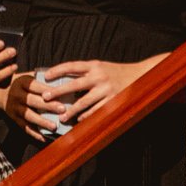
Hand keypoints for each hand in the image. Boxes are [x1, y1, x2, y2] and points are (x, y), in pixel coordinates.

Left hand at [31, 59, 151, 131]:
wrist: (140, 75)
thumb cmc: (117, 72)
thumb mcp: (102, 67)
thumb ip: (86, 73)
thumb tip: (65, 81)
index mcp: (95, 65)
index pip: (72, 66)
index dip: (57, 70)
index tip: (46, 76)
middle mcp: (99, 76)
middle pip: (73, 84)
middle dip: (58, 92)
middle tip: (45, 98)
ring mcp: (106, 89)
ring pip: (84, 102)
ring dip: (71, 110)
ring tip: (61, 117)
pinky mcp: (113, 100)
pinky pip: (96, 110)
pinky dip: (87, 116)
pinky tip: (79, 120)